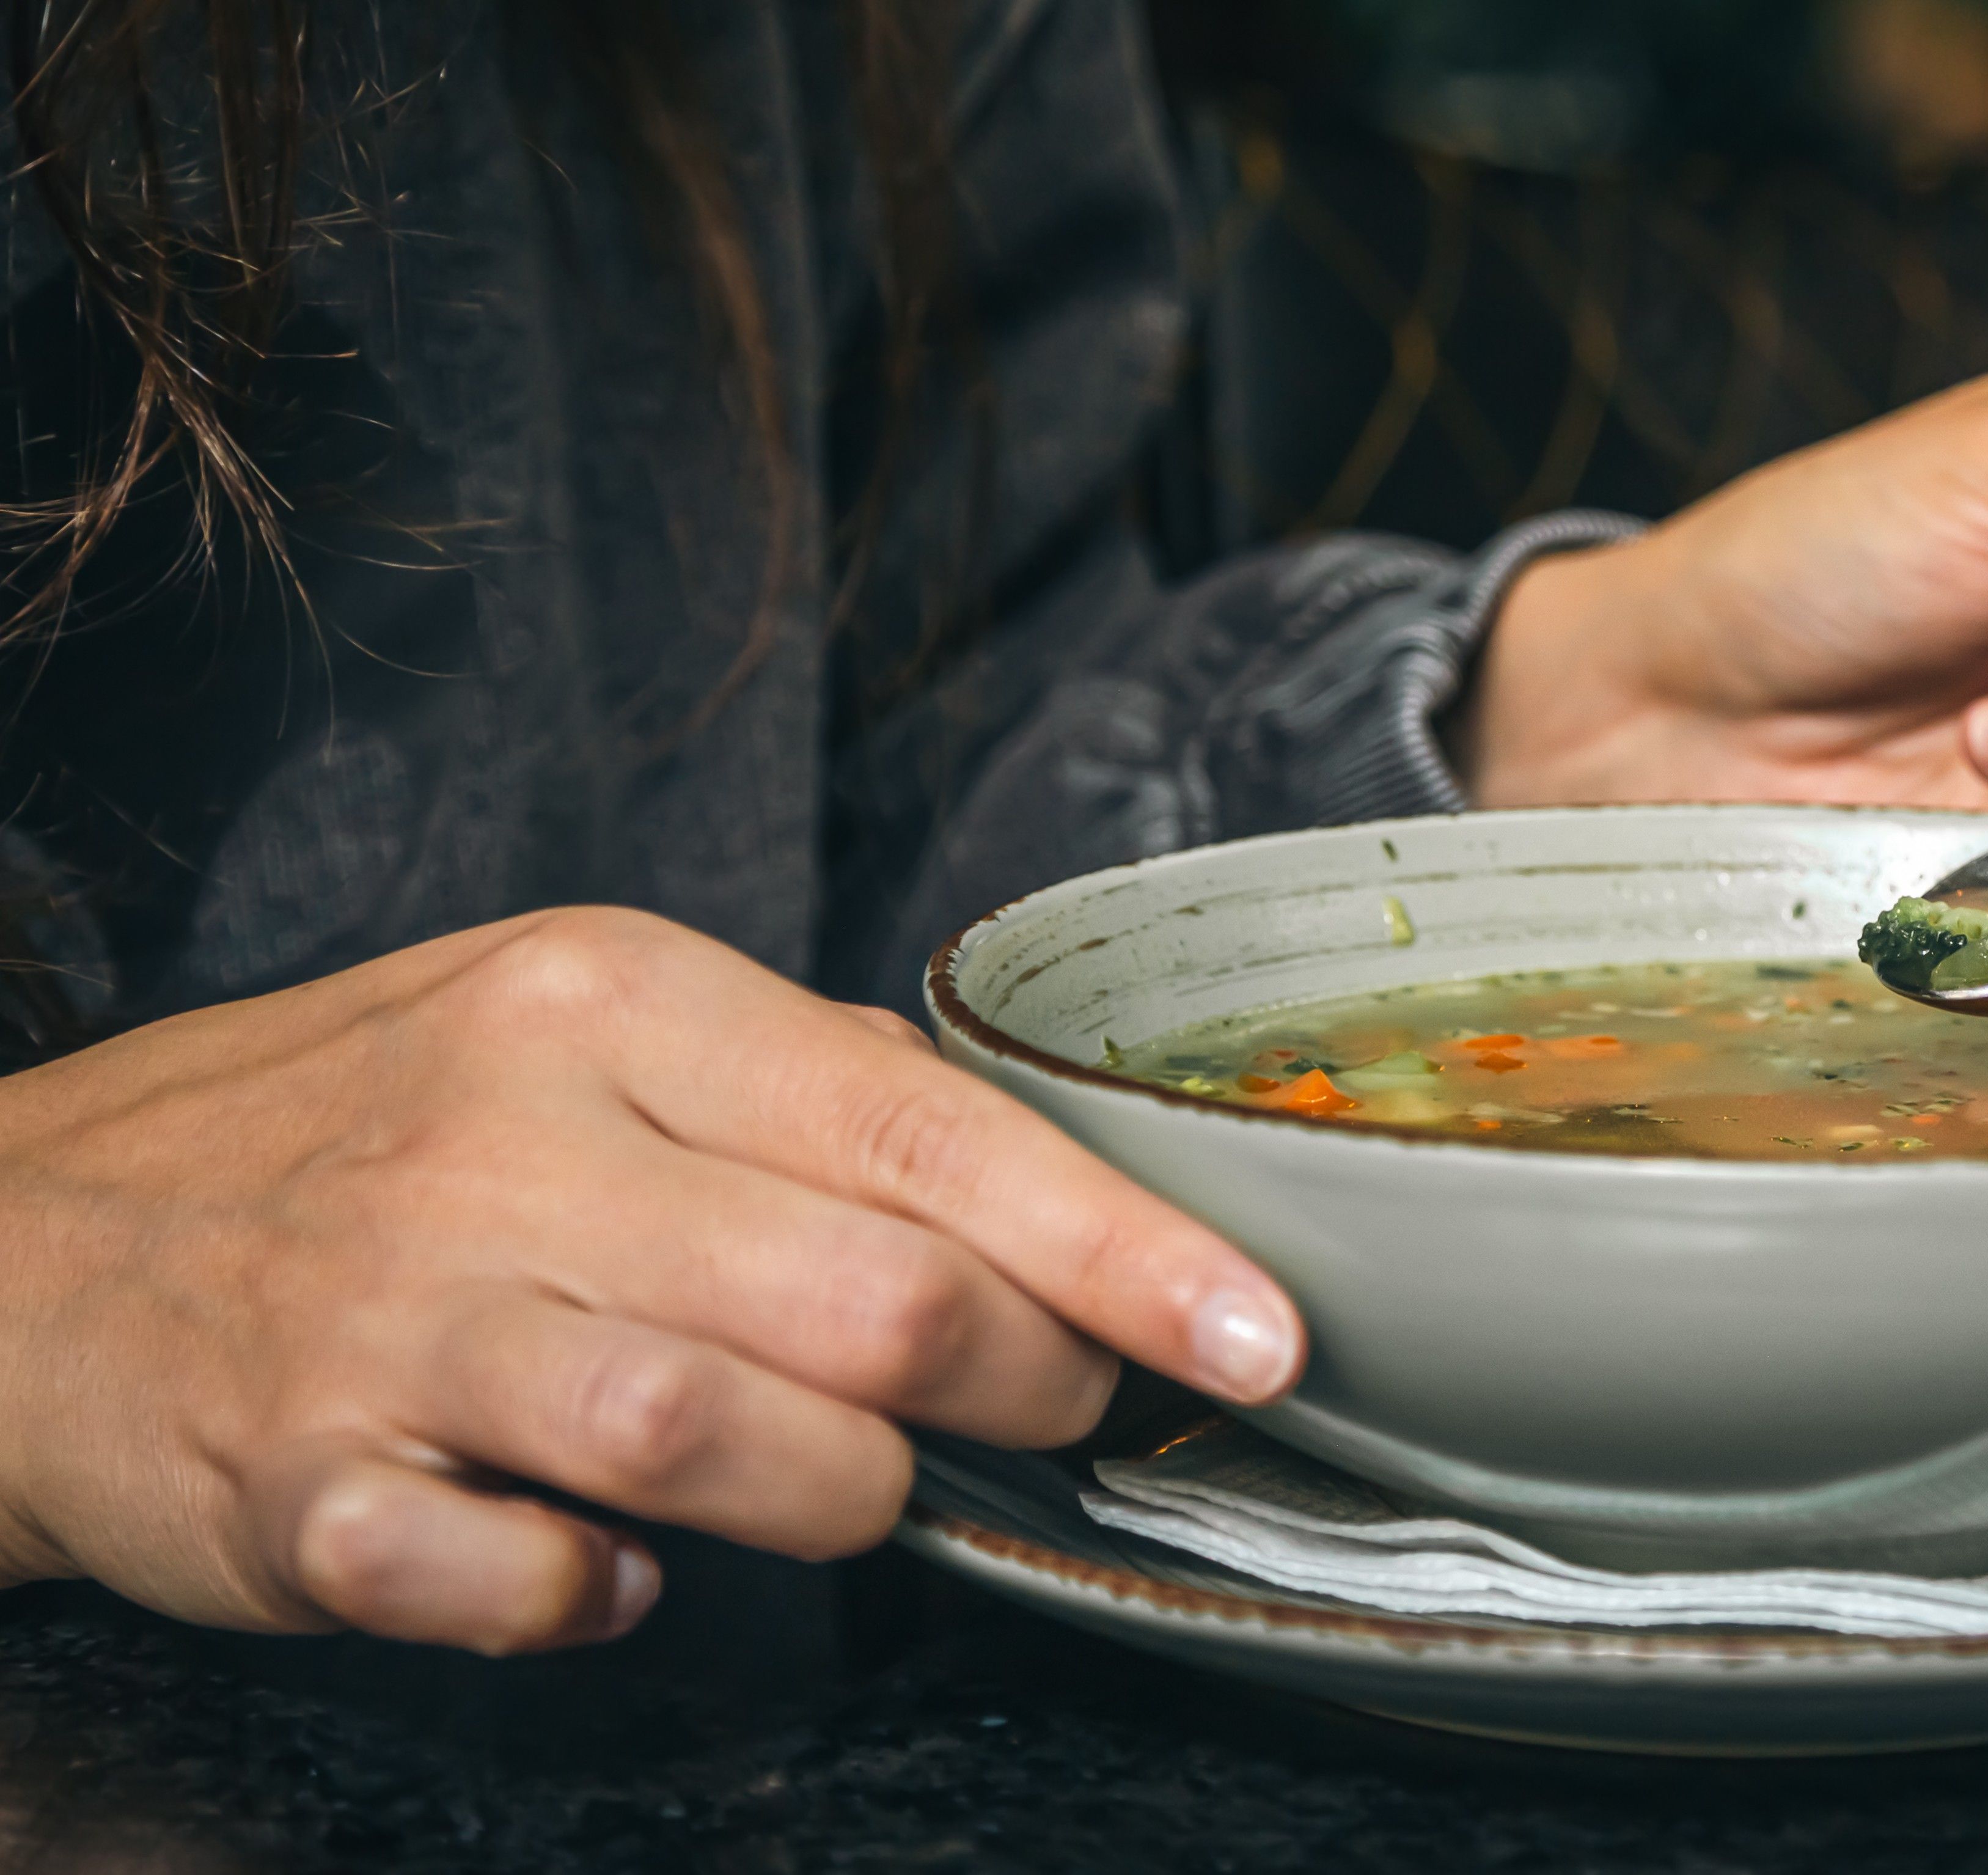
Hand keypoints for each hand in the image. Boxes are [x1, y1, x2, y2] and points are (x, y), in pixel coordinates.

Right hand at [0, 908, 1303, 1651]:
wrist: (41, 1237)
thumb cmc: (373, 1128)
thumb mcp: (586, 1031)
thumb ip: (812, 1097)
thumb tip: (1041, 1195)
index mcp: (613, 1003)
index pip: (932, 1131)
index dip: (1119, 1253)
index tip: (1254, 1335)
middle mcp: (510, 1143)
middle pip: (867, 1299)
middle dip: (1014, 1383)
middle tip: (1049, 1408)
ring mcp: (395, 1321)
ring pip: (718, 1441)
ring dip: (838, 1497)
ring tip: (843, 1485)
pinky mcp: (300, 1489)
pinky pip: (520, 1583)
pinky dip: (602, 1597)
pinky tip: (616, 1565)